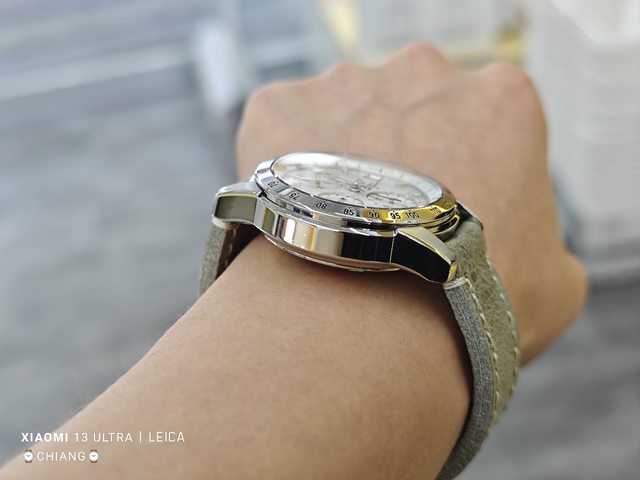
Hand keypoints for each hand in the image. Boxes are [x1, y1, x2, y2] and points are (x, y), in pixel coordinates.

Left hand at [236, 44, 586, 362]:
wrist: (370, 323)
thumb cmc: (470, 305)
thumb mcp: (554, 281)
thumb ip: (541, 241)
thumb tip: (522, 249)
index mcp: (502, 98)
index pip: (485, 125)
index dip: (470, 174)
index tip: (449, 214)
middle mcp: (421, 72)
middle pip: (412, 112)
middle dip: (405, 157)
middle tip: (391, 222)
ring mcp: (345, 85)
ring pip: (345, 119)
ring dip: (345, 161)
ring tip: (339, 229)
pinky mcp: (279, 107)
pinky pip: (282, 132)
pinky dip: (288, 167)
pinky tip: (300, 217)